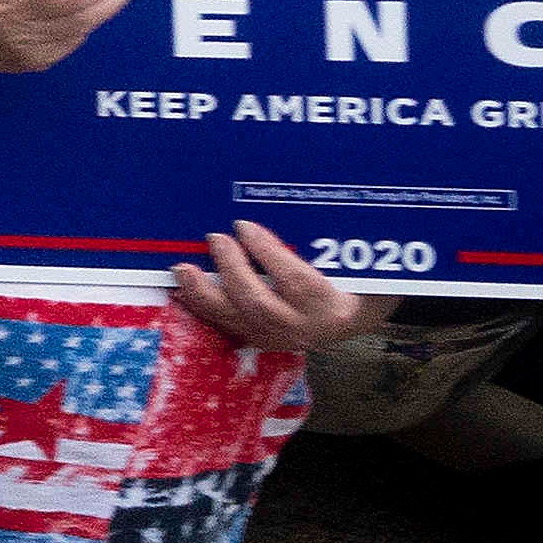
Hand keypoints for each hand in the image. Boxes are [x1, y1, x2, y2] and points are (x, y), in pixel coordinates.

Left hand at [168, 219, 381, 357]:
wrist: (354, 318)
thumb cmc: (356, 281)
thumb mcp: (360, 264)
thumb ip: (344, 243)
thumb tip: (319, 202)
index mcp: (332, 307)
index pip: (295, 281)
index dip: (267, 253)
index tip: (244, 225)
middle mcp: (303, 328)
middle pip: (259, 303)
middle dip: (231, 269)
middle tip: (215, 238)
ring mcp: (279, 338)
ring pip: (236, 319)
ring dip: (205, 293)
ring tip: (183, 269)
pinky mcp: (260, 340)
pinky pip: (225, 325)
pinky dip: (201, 306)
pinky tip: (182, 288)